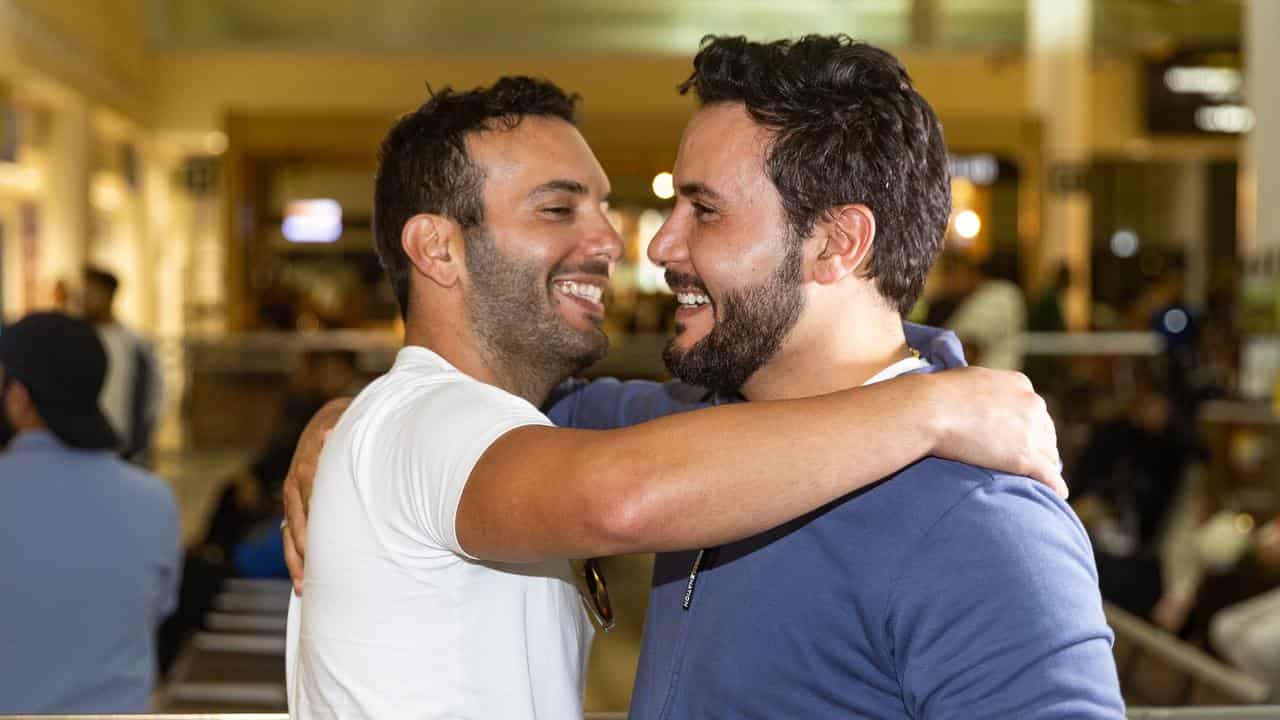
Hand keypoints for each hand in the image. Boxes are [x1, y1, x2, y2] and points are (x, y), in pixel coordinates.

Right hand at [282, 397, 351, 594]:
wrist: (328, 421)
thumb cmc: (346, 432)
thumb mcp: (344, 431)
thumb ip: (337, 437)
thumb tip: (328, 434)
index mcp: (308, 469)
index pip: (310, 506)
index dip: (315, 532)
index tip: (324, 555)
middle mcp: (296, 485)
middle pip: (298, 526)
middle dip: (305, 554)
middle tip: (315, 581)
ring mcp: (293, 495)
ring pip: (290, 534)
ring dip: (296, 561)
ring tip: (303, 587)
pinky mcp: (294, 503)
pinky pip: (289, 533)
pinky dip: (294, 555)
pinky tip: (300, 577)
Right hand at [929, 367, 1066, 497]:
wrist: (931, 410)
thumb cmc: (938, 394)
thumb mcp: (969, 380)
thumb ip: (984, 390)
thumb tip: (978, 396)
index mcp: (1020, 385)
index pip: (1034, 409)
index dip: (1028, 426)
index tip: (1021, 438)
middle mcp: (1032, 404)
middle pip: (1046, 432)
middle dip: (1039, 446)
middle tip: (1031, 461)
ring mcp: (1031, 431)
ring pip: (1050, 454)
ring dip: (1045, 466)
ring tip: (1041, 481)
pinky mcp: (1025, 457)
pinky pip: (1050, 476)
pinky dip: (1055, 486)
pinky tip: (1057, 494)